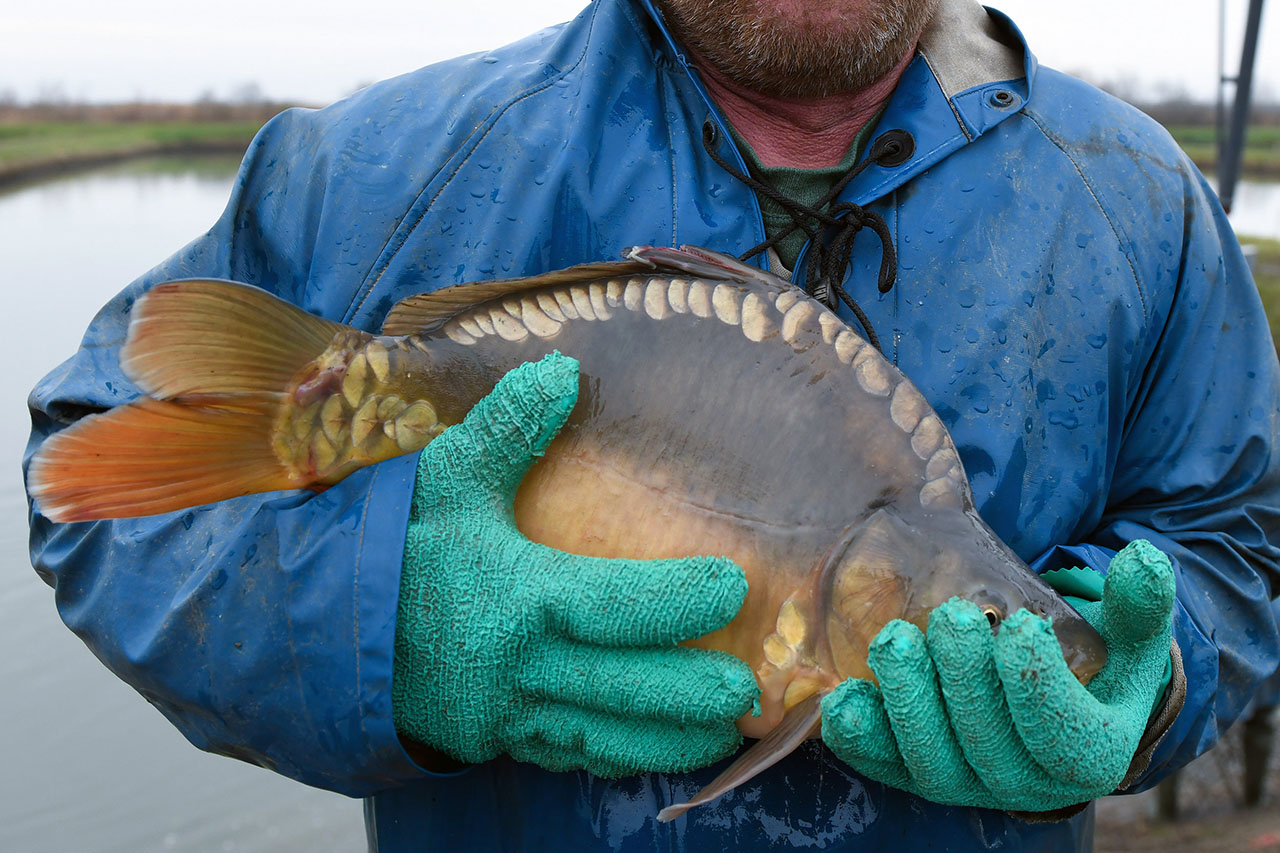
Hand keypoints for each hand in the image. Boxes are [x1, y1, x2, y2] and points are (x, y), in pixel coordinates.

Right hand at [393, 353, 757, 776]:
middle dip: (693, 695)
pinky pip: (568, 756)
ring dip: (669, 739)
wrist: (323, 626)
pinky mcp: (496, 738)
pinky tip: (654, 749)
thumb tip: (562, 371)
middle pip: (626, 690)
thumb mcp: (446, 478)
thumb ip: (506, 429)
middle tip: (749, 694)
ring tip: (723, 735)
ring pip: (604, 737)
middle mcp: (521, 666)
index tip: (734, 586)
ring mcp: (509, 713)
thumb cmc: (396, 547)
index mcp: (518, 597)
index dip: (680, 600)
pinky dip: (617, 757)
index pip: (618, 605)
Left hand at [820, 540, 1175, 812]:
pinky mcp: (916, 771)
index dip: (1038, 685)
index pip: (1062, 735)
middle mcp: (1025, 782)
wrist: (1053, 699)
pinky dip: (861, 738)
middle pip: (990, 748)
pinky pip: (884, 766)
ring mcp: (967, 781)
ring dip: (908, 704)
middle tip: (951, 617)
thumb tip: (1143, 561)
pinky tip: (841, 699)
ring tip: (893, 642)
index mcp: (1088, 753)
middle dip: (966, 680)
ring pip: (933, 764)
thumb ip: (1140, 604)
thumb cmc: (1095, 662)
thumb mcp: (1130, 634)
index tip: (1020, 625)